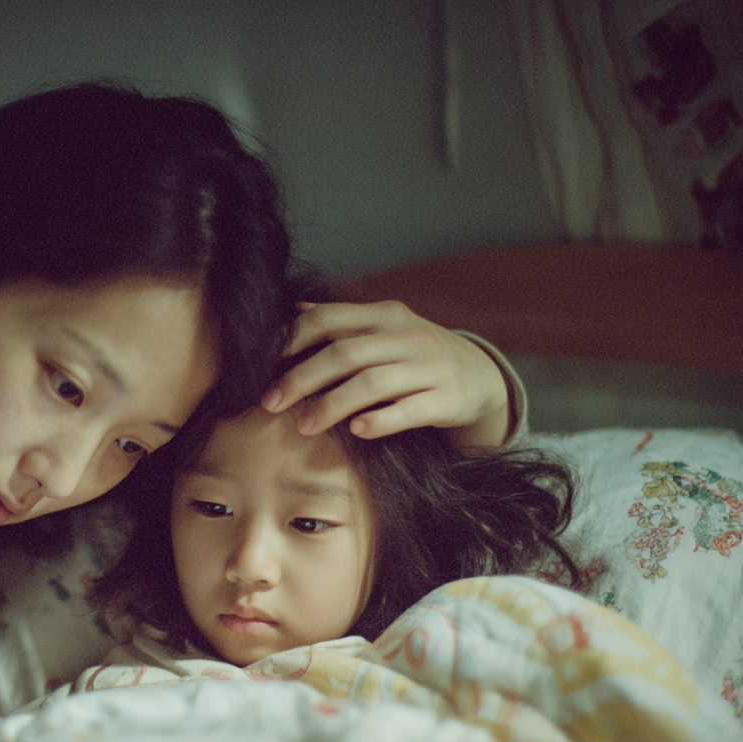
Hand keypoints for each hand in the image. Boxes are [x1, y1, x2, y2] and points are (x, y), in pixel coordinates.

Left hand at [261, 300, 510, 448]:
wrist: (481, 377)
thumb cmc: (416, 355)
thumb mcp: (384, 330)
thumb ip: (341, 322)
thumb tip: (291, 310)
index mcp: (385, 316)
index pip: (329, 319)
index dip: (292, 340)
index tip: (261, 364)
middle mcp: (407, 336)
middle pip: (345, 354)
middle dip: (302, 378)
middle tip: (270, 402)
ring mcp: (430, 367)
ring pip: (373, 383)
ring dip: (332, 405)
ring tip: (303, 426)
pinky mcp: (447, 399)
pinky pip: (409, 410)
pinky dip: (381, 420)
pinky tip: (356, 431)